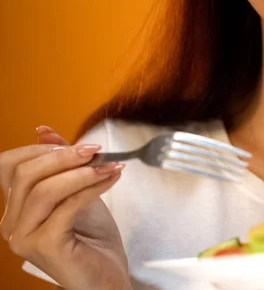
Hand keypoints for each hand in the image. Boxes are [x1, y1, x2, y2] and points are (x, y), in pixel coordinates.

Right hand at [0, 126, 130, 289]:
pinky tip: (112, 179)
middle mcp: (11, 225)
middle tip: (95, 150)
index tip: (74, 143)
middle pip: (26, 174)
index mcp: (15, 210)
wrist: (107, 277)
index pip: (9, 166)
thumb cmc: (93, 240)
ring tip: (109, 166)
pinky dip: (93, 187)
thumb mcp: (77, 193)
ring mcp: (25, 237)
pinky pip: (68, 205)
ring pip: (46, 189)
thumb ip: (61, 166)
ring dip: (82, 172)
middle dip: (64, 156)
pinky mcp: (46, 245)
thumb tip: (44, 130)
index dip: (39, 148)